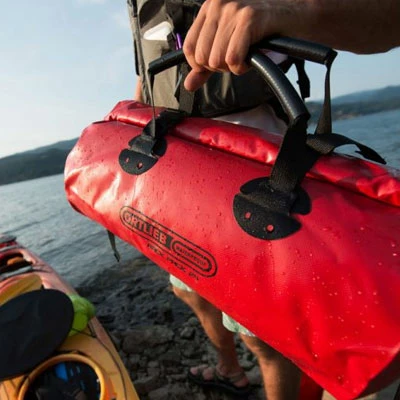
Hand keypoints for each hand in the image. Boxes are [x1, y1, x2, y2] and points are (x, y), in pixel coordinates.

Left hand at [183, 0, 297, 90]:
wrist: (296, 18)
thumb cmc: (262, 32)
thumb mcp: (227, 47)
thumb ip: (205, 66)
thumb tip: (189, 85)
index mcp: (209, 9)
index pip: (188, 49)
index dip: (203, 65)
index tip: (219, 62)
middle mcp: (218, 5)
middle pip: (203, 58)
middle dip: (221, 67)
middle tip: (238, 57)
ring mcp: (233, 10)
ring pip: (217, 60)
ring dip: (234, 67)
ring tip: (247, 54)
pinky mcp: (250, 19)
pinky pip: (234, 59)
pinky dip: (243, 66)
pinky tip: (252, 57)